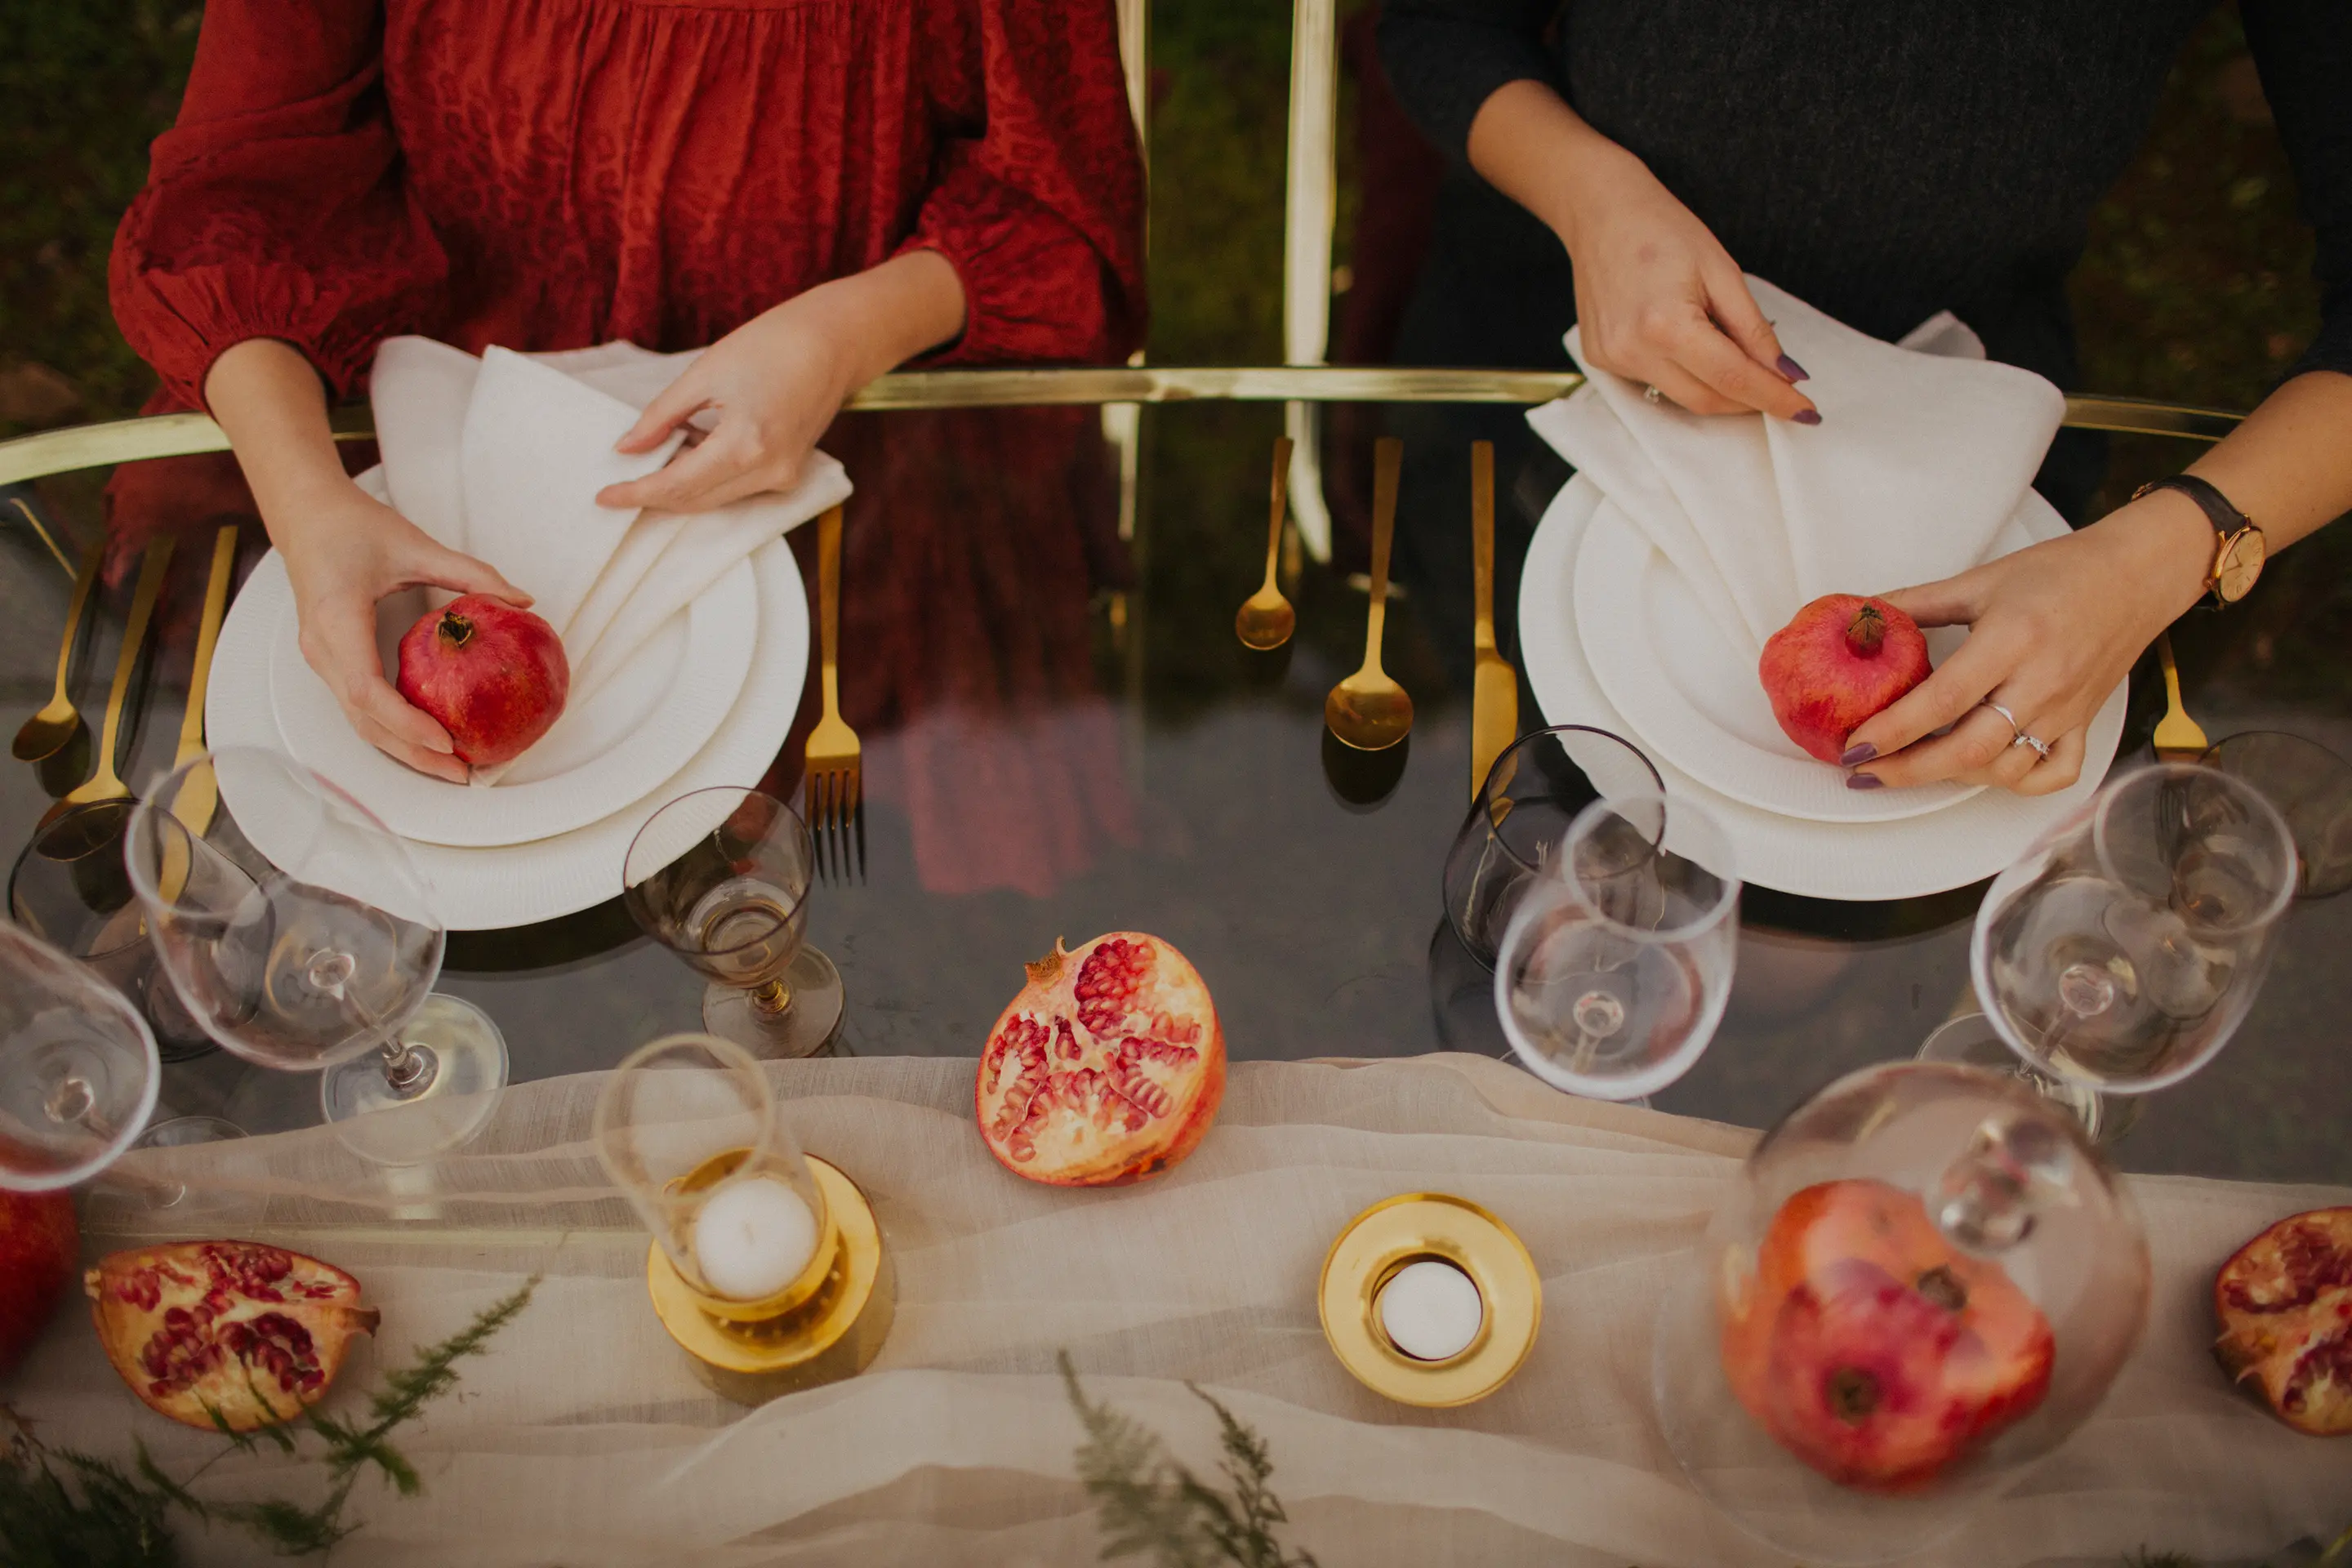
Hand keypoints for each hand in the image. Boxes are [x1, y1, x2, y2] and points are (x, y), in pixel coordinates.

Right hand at [277, 477, 529, 782]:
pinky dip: (393, 727)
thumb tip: (523, 599)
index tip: (445, 740)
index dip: (404, 722)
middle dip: (412, 752)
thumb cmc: (352, 525)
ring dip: (403, 747)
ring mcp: (322, 657)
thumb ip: (470, 573)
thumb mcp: (415, 544)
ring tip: (451, 767)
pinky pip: (360, 704)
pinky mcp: (330, 658)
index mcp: (337, 619)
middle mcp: (322, 648)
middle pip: (363, 719)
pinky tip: (429, 736)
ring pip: (359, 719)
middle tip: (463, 773)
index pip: (365, 689)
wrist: (305, 512)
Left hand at [598, 296, 854, 513]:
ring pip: (715, 499)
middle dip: (654, 496)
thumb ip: (662, 416)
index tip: (604, 496)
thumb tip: (627, 448)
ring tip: (660, 450)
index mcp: (745, 443)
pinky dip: (708, 476)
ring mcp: (784, 476)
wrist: (833, 343)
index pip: (678, 485)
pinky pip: (736, 488)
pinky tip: (693, 447)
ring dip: (681, 484)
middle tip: (617, 485)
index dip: (637, 493)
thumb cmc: (770, 345)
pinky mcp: (790, 474)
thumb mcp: (704, 373)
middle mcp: (769, 470)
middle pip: (695, 501)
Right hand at [1556, 152, 1818, 422]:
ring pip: (1680, 397)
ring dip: (1716, 387)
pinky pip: (1653, 382)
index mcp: (1666, 325)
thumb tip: (1785, 373)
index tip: (1806, 411)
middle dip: (1748, 400)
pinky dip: (1682, 373)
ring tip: (1728, 349)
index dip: (1773, 397)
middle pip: (1706, 399)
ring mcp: (1611, 359)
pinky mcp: (1599, 359)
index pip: (1733, 378)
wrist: (1600, 212)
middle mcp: (1633, 351)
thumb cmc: (1663, 230)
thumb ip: (1753, 330)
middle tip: (1779, 387)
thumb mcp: (1722, 272)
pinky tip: (1684, 341)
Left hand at [1842, 492, 2215, 794]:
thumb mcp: (1981, 580)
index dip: (1894, 729)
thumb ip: (1917, 602)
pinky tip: (1983, 768)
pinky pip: (2053, 774)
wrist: (2136, 575)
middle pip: (1969, 749)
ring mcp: (2066, 710)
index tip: (1856, 745)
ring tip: (1912, 764)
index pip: (1943, 700)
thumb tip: (1863, 613)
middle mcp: (2041, 683)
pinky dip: (2015, 782)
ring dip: (1952, 775)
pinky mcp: (2085, 724)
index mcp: (2011, 641)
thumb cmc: (2061, 572)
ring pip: (2005, 768)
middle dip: (1908, 770)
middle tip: (1865, 772)